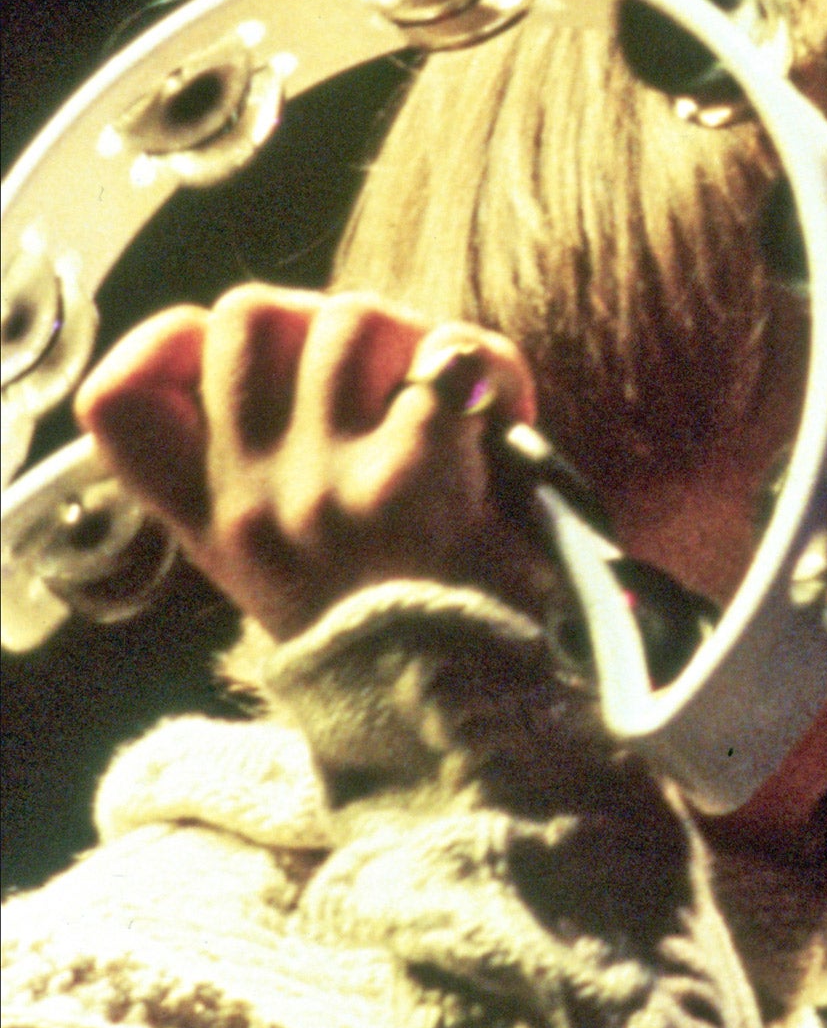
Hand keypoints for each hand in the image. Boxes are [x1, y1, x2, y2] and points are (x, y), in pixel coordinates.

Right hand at [76, 285, 544, 642]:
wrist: (466, 711)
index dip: (171, 342)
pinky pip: (447, 359)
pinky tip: (506, 410)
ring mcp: (323, 486)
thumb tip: (311, 344)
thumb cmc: (407, 626)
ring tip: (455, 399)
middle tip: (384, 375)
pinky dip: (488, 367)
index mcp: (215, 520)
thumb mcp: (298, 567)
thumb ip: (273, 468)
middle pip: (247, 315)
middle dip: (324, 319)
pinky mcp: (409, 480)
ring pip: (351, 317)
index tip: (237, 358)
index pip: (121, 401)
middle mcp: (253, 500)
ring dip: (414, 338)